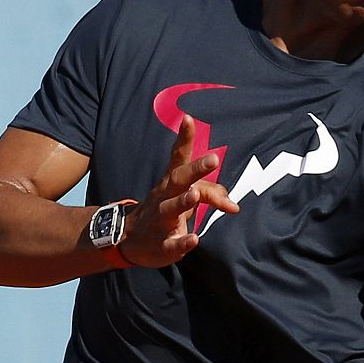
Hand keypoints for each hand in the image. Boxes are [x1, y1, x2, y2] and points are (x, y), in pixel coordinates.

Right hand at [118, 115, 238, 266]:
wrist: (130, 240)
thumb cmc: (165, 210)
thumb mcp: (186, 197)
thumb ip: (212, 194)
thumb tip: (234, 204)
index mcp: (171, 182)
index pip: (178, 158)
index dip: (183, 138)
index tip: (188, 118)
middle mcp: (164, 197)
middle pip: (178, 179)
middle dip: (195, 169)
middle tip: (213, 159)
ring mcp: (160, 219)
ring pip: (171, 209)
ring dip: (183, 201)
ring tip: (194, 195)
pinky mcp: (162, 244)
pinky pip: (172, 243)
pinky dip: (182, 242)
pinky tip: (193, 239)